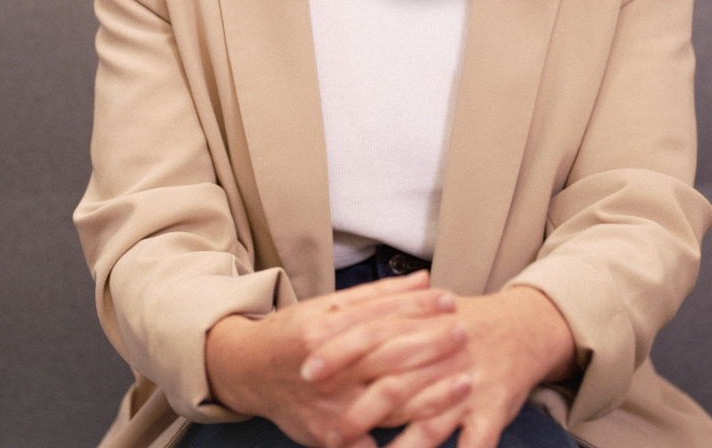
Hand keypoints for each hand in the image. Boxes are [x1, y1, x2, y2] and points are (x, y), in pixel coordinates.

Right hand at [205, 271, 469, 447]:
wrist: (246, 372)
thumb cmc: (292, 335)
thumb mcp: (326, 307)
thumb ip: (378, 296)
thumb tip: (425, 281)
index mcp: (323, 333)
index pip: (381, 319)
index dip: (419, 310)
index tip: (452, 302)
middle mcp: (325, 372)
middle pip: (389, 360)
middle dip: (432, 348)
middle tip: (465, 336)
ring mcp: (327, 409)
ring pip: (388, 403)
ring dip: (431, 395)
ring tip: (465, 382)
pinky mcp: (328, 439)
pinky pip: (372, 444)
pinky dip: (403, 438)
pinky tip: (435, 429)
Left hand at [310, 285, 576, 447]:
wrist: (524, 326)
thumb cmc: (460, 325)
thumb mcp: (421, 312)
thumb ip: (380, 319)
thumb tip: (324, 331)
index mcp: (421, 328)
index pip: (371, 335)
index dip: (338, 353)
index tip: (305, 372)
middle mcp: (442, 356)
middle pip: (396, 383)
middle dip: (361, 411)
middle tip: (331, 432)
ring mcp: (468, 384)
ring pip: (432, 420)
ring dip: (404, 447)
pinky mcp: (492, 409)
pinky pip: (478, 441)